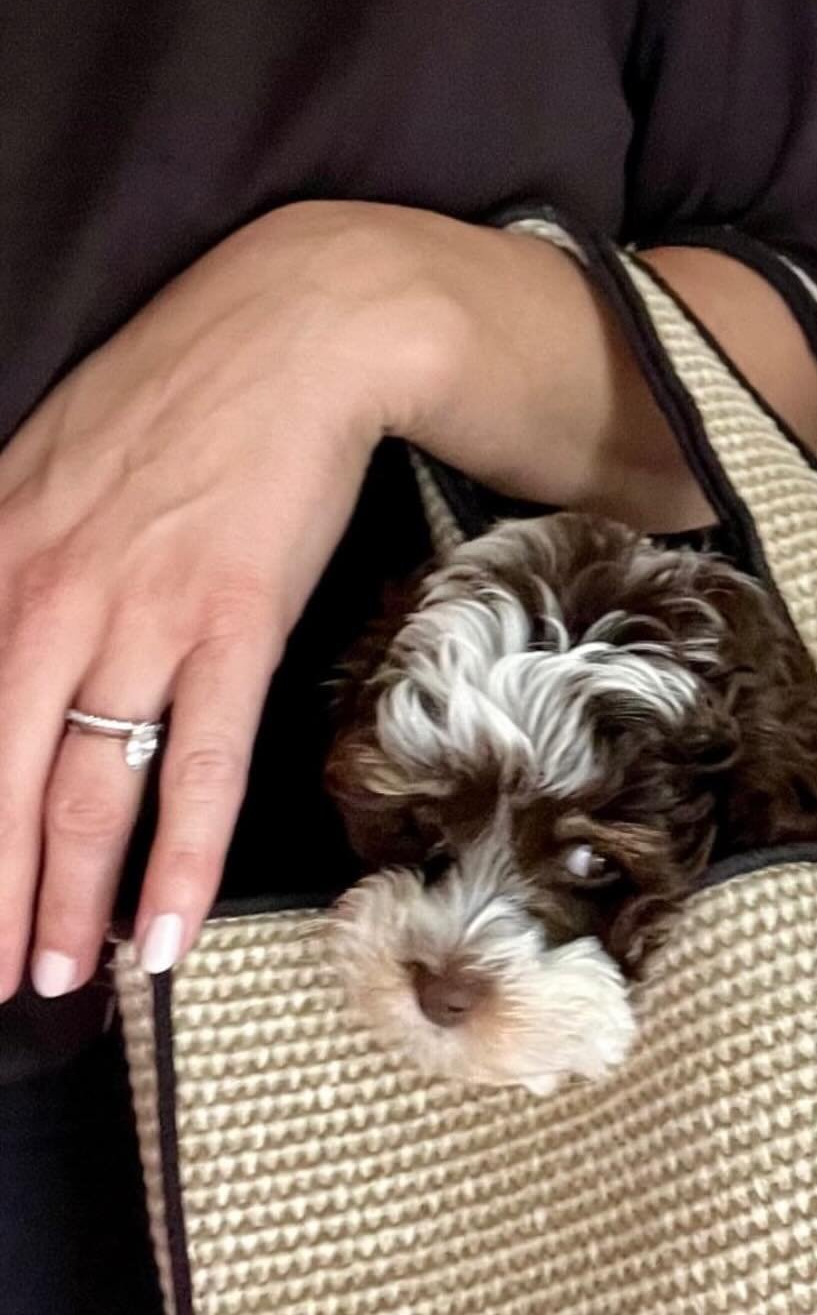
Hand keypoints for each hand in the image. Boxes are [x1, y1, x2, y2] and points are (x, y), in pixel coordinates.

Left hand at [0, 201, 432, 1000]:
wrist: (291, 335)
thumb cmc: (174, 403)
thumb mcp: (44, 472)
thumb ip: (11, 569)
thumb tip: (8, 662)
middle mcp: (45, 599)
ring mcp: (139, 618)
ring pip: (87, 792)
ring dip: (70, 902)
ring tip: (64, 979)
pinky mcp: (231, 627)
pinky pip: (199, 769)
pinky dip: (180, 863)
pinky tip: (166, 935)